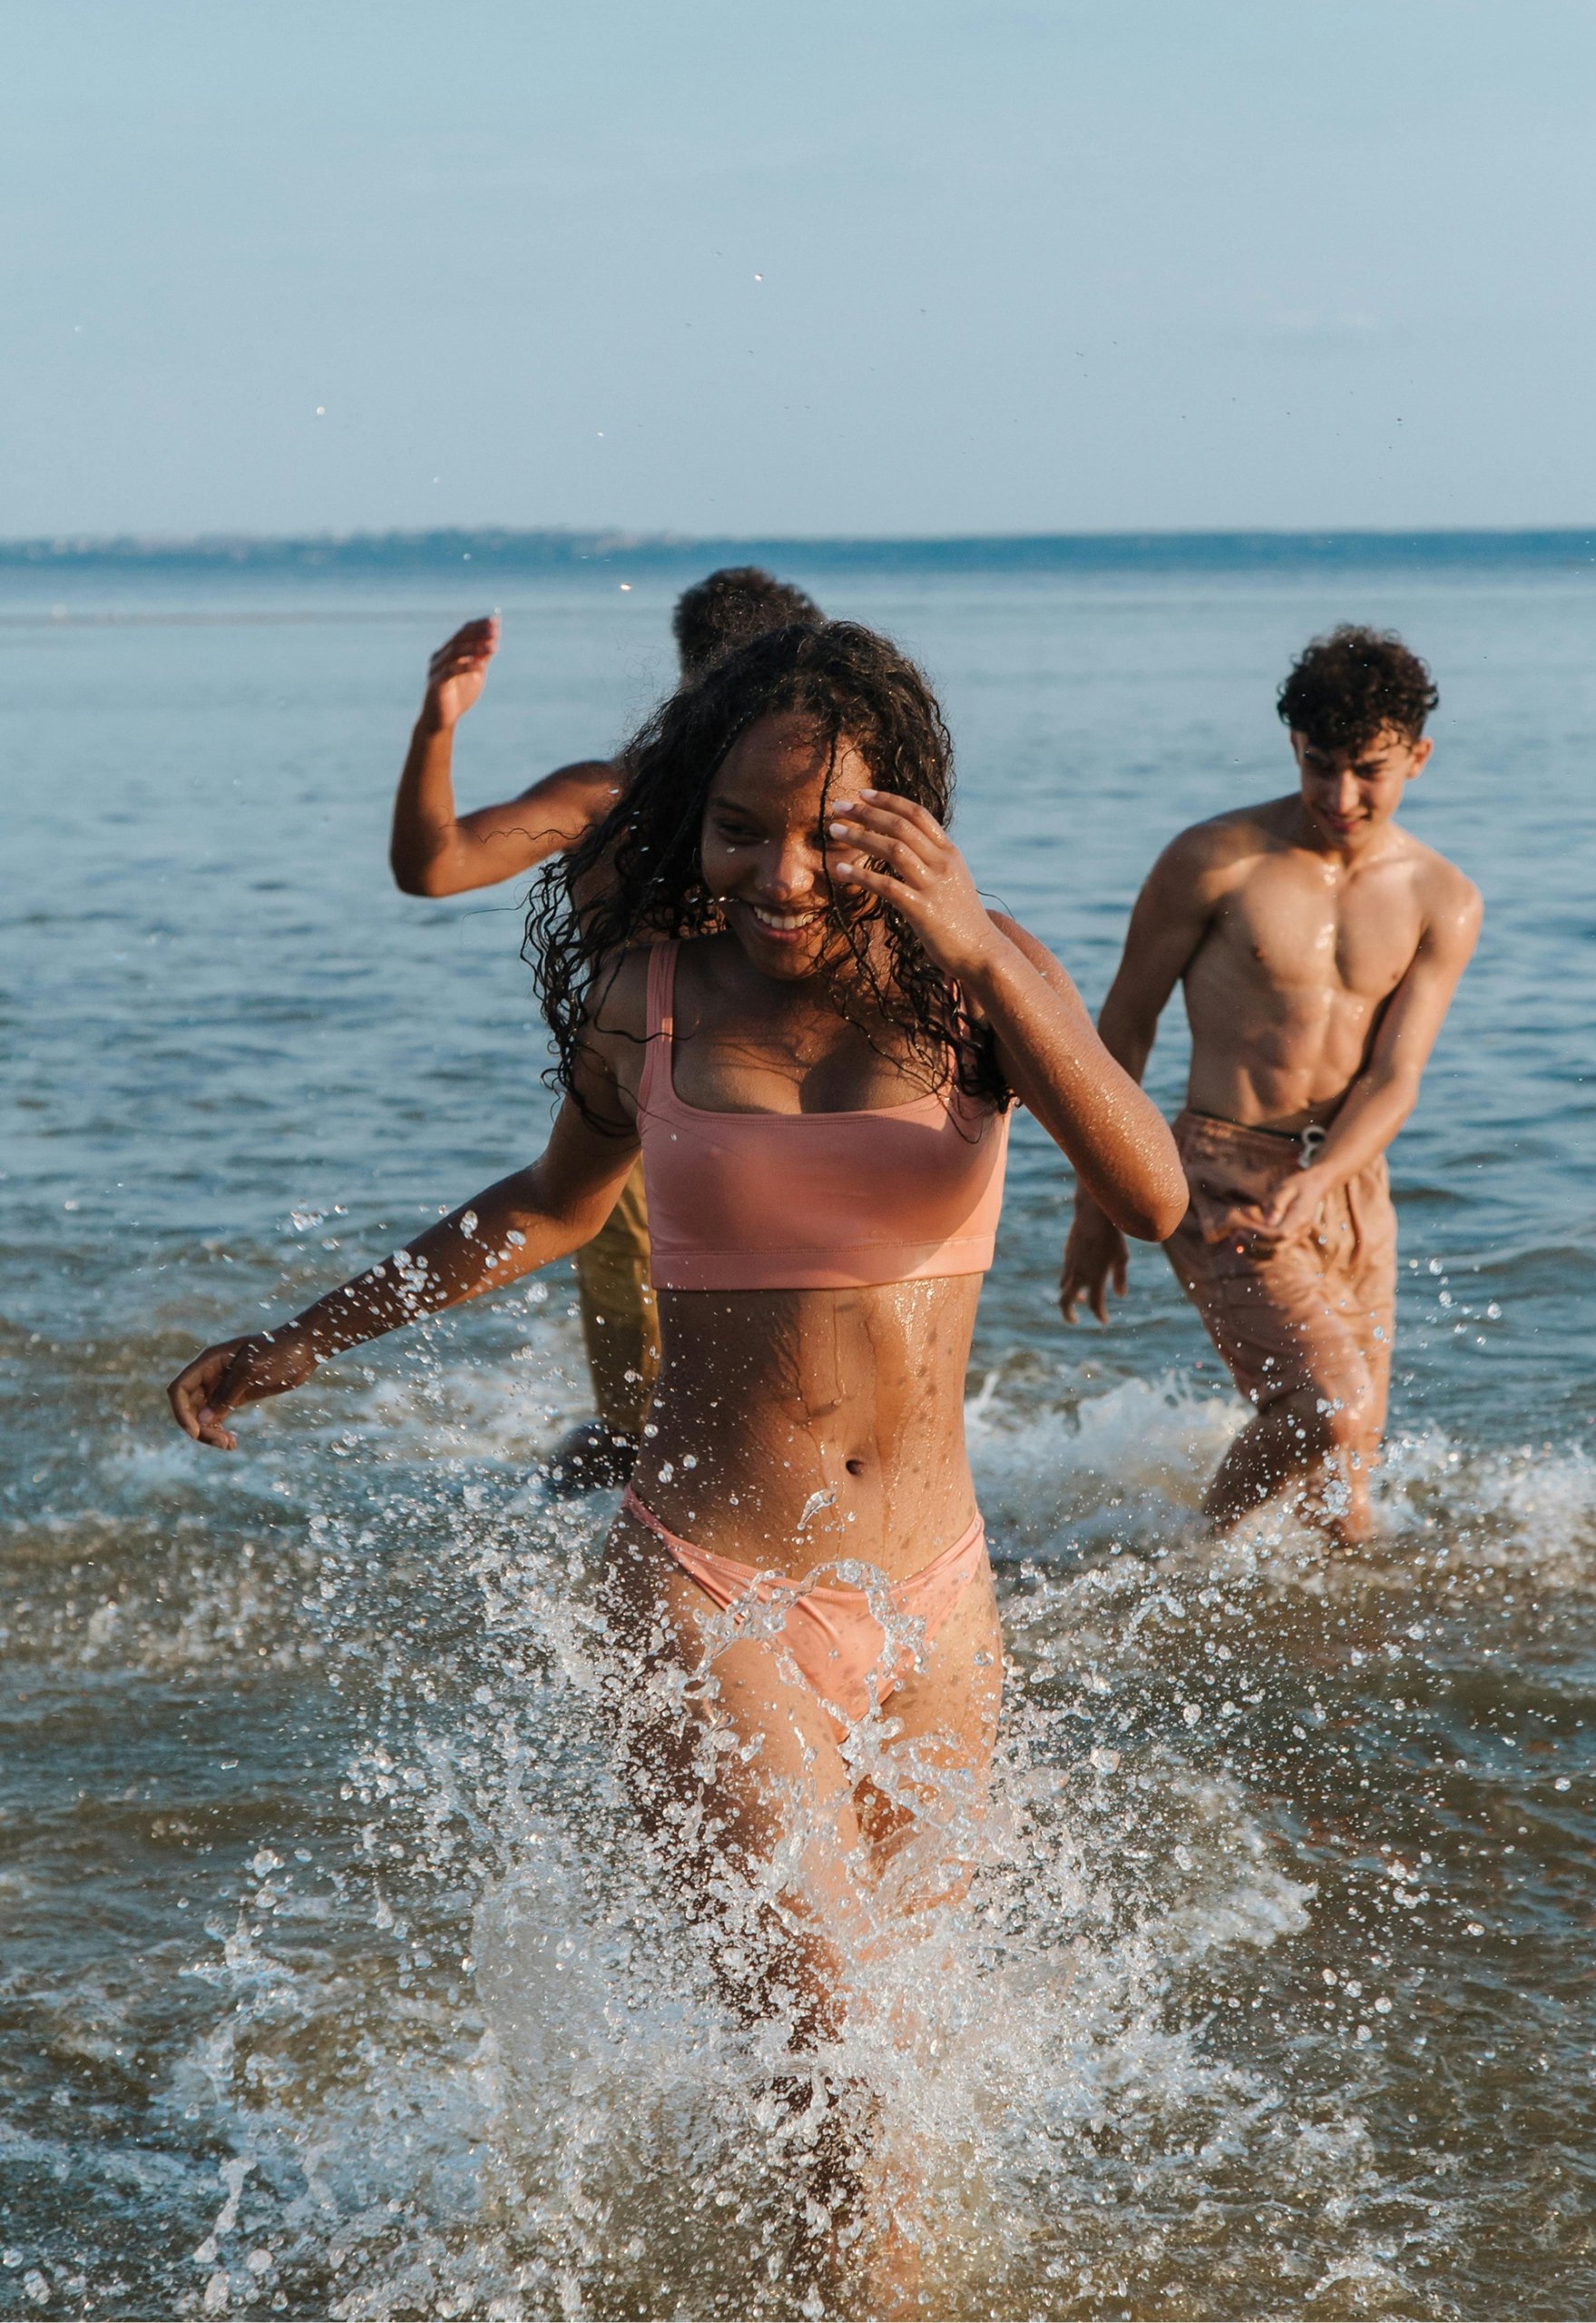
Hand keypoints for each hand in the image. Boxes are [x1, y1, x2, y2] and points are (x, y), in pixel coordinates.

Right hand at [167, 1327, 318, 1450]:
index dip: (181, 1411)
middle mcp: (211, 1375)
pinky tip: (232, 1444)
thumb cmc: (279, 1352)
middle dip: (198, 1426)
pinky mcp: (236, 1397)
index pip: (180, 1388)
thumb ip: (227, 1393)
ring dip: (209, 1432)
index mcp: (209, 1362)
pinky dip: (220, 1431)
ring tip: (228, 1445)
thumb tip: (201, 1419)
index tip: (195, 1432)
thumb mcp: (252, 1370)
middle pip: (189, 1406)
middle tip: (221, 1443)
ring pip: (202, 1415)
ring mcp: (223, 1386)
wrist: (304, 1349)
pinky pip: (218, 1417)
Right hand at [422, 616, 498, 730]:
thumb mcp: (475, 674)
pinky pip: (451, 671)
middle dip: (478, 633)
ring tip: (494, 647)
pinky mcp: (435, 683)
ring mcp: (436, 668)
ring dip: (475, 647)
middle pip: (459, 638)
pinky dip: (466, 667)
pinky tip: (481, 666)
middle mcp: (440, 656)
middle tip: (495, 631)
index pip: (463, 632)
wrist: (441, 721)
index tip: (495, 621)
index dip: (478, 625)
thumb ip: (482, 657)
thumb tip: (494, 637)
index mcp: (449, 652)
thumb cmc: (458, 696)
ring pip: (456, 652)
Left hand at [829, 791, 998, 979]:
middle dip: (866, 813)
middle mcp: (942, 863)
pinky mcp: (923, 910)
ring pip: (893, 849)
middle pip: (901, 826)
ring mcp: (934, 886)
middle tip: (837, 807)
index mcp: (949, 852)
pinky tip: (840, 870)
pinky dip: (861, 876)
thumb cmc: (961, 919)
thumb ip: (933, 860)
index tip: (862, 794)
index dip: (889, 801)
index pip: (917, 814)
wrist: (982, 952)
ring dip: (860, 836)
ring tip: (834, 831)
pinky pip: (887, 886)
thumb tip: (906, 845)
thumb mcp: (952, 880)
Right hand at [1059, 1200, 1129, 1324]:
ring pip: (1064, 1287)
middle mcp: (1079, 1273)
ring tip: (1079, 1299)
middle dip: (1068, 1315)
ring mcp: (1070, 1264)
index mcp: (1095, 1277)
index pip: (1095, 1304)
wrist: (1093, 1213)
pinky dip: (1071, 1281)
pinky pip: (1066, 1273)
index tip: (1104, 1321)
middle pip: (1065, 1301)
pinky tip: (1081, 1277)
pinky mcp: (1067, 1254)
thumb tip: (1120, 1295)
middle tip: (1074, 1321)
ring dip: (1070, 1296)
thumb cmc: (1113, 1235)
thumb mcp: (1122, 1257)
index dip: (1099, 1315)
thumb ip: (1119, 1277)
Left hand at [1241, 1164, 1330, 1248]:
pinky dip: (1259, 1251)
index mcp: (1301, 1218)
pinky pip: (1275, 1252)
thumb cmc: (1298, 1184)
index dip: (1260, 1234)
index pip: (1280, 1234)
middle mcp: (1301, 1232)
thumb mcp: (1286, 1187)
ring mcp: (1297, 1238)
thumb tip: (1267, 1222)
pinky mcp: (1291, 1240)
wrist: (1315, 1188)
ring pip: (1275, 1255)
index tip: (1244, 1228)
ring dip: (1255, 1251)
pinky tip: (1244, 1243)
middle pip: (1277, 1248)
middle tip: (1236, 1234)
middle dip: (1254, 1244)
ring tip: (1237, 1240)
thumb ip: (1277, 1204)